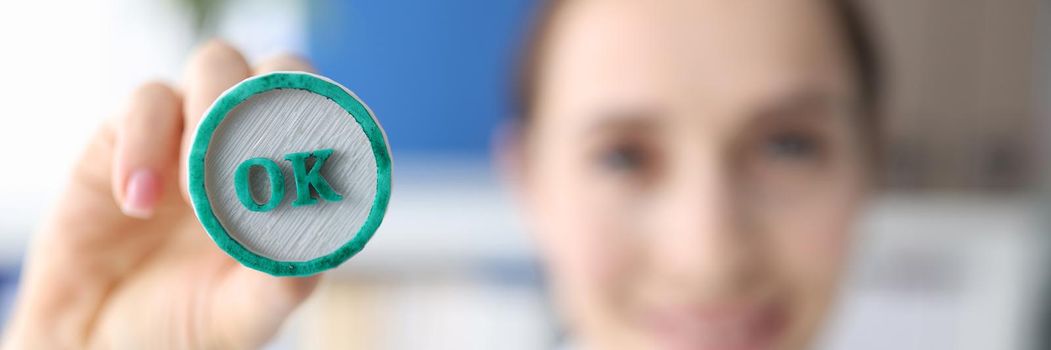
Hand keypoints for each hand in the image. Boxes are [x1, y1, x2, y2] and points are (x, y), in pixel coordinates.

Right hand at [3, 40, 319, 348]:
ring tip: (196, 196)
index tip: (315, 160)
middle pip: (282, 69)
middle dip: (276, 103)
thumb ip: (280, 283)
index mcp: (291, 178)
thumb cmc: (186, 321)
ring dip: (215, 119)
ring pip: (217, 65)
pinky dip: (145, 145)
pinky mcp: (125, 134)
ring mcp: (189, 131)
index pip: (328, 116)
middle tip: (256, 165)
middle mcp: (247, 142)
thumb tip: (309, 246)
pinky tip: (138, 202)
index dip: (329, 122)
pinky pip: (146, 103)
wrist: (101, 340)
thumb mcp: (243, 314)